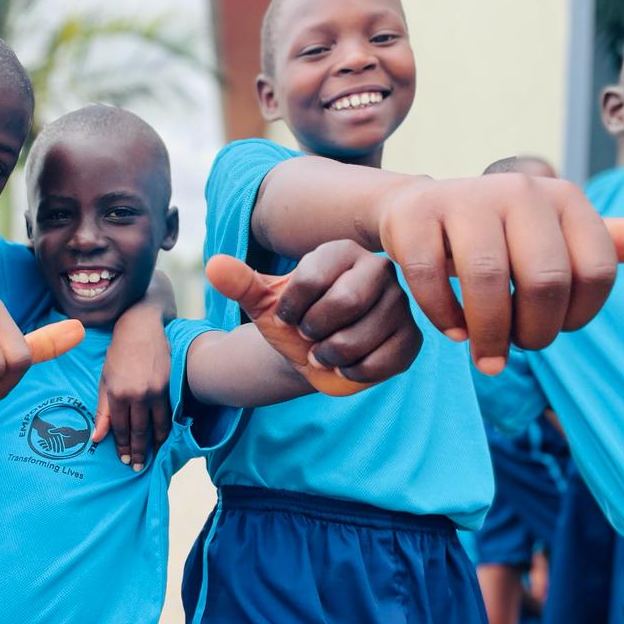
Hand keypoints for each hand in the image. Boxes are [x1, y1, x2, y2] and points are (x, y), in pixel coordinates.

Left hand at [90, 307, 171, 471]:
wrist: (140, 328)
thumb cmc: (118, 354)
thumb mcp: (104, 381)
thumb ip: (102, 411)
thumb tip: (97, 438)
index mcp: (117, 393)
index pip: (120, 427)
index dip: (122, 445)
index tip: (124, 459)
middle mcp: (138, 394)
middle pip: (140, 430)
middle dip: (138, 451)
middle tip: (137, 467)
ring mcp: (156, 390)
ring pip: (158, 425)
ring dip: (155, 444)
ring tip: (153, 456)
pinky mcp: (170, 386)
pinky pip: (169, 414)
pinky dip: (166, 428)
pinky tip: (164, 437)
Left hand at [206, 246, 421, 394]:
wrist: (312, 352)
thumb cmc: (290, 319)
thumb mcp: (262, 302)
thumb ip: (240, 283)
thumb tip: (213, 265)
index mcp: (342, 252)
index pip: (313, 277)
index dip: (290, 308)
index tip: (286, 316)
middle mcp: (379, 270)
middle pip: (345, 303)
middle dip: (314, 331)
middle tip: (307, 336)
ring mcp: (400, 304)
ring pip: (362, 336)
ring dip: (331, 354)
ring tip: (324, 351)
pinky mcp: (411, 338)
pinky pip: (384, 360)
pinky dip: (355, 371)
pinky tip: (347, 364)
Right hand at [377, 173, 616, 373]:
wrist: (416, 210)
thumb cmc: (500, 234)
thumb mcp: (564, 235)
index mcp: (566, 197)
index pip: (595, 274)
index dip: (576, 319)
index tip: (553, 329)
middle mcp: (520, 189)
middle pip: (545, 281)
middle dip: (532, 333)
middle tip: (515, 349)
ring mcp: (464, 198)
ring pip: (488, 282)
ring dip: (487, 336)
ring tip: (482, 354)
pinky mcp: (416, 215)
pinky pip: (433, 279)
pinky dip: (444, 317)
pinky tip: (451, 329)